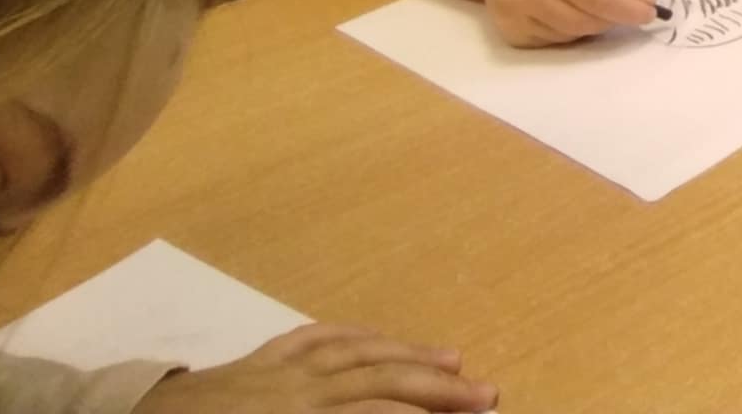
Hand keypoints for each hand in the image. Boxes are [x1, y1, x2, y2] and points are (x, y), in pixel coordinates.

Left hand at [135, 324, 495, 412]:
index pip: (371, 411)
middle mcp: (289, 388)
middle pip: (376, 379)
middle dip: (435, 387)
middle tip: (489, 393)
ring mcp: (271, 368)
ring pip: (354, 350)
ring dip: (407, 355)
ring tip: (454, 360)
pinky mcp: (252, 359)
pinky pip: (312, 336)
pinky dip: (354, 336)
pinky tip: (376, 340)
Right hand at [484, 0, 655, 46]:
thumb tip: (647, 0)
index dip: (629, 9)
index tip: (650, 13)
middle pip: (588, 21)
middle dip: (612, 16)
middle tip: (620, 3)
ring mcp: (515, 16)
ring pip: (573, 36)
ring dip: (592, 24)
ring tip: (587, 0)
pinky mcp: (510, 33)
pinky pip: (555, 42)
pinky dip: (569, 31)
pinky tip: (562, 8)